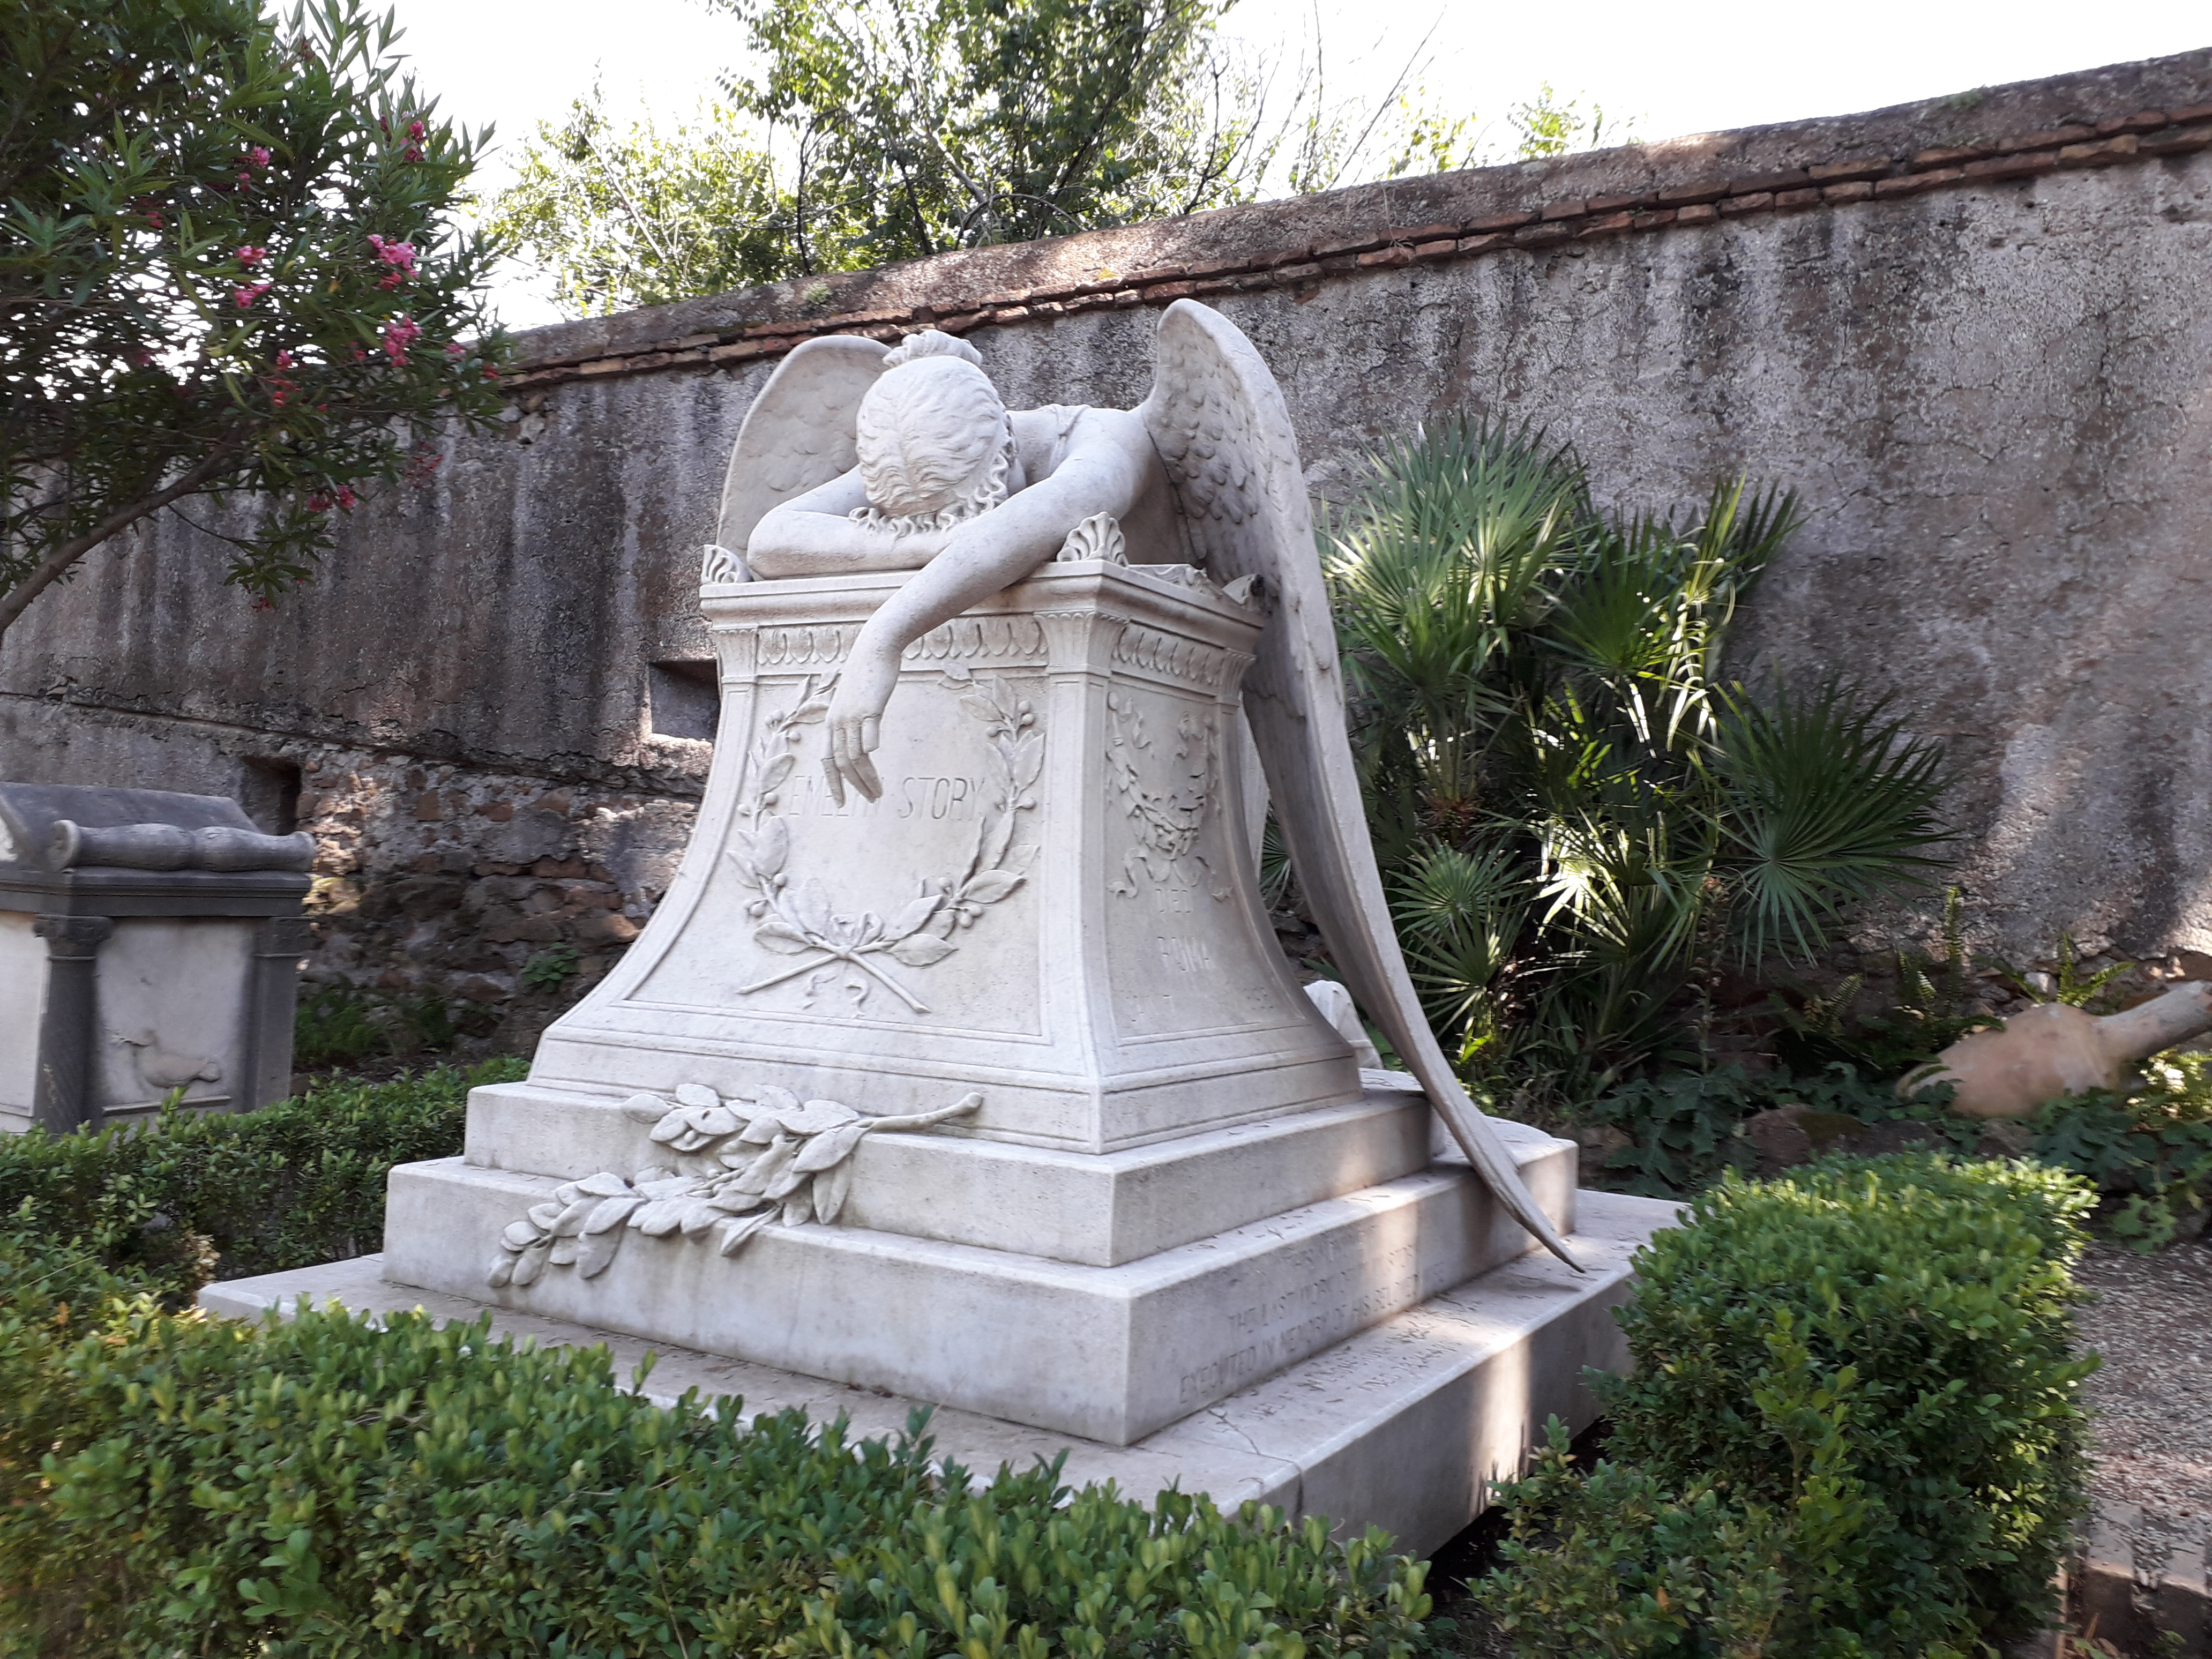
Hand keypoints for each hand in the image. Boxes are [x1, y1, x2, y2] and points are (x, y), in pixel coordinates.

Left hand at [824, 645, 898, 804]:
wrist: (873, 649)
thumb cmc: (866, 676)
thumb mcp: (855, 702)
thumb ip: (855, 722)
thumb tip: (862, 744)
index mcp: (832, 722)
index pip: (827, 760)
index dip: (833, 784)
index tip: (841, 803)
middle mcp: (838, 722)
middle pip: (843, 763)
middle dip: (856, 786)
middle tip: (871, 800)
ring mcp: (853, 716)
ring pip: (856, 756)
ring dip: (867, 778)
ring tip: (879, 792)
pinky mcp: (870, 708)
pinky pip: (869, 735)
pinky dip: (871, 750)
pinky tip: (878, 760)